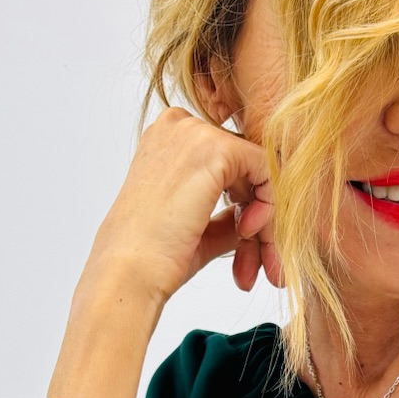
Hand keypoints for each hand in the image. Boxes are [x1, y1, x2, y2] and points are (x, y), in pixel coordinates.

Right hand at [78, 107, 282, 317]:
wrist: (130, 271)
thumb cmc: (152, 256)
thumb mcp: (197, 225)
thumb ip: (229, 210)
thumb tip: (258, 211)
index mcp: (166, 139)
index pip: (227, 162)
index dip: (245, 203)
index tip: (246, 242)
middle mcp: (179, 126)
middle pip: (245, 164)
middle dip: (258, 215)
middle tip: (260, 261)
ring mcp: (196, 133)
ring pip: (258, 168)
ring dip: (265, 217)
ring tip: (253, 260)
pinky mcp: (216, 149)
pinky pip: (266, 168)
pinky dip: (268, 205)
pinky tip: (248, 233)